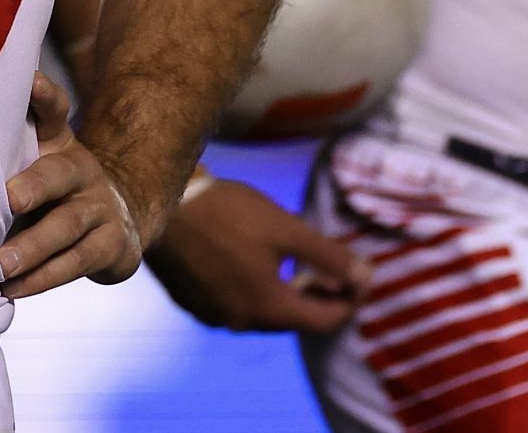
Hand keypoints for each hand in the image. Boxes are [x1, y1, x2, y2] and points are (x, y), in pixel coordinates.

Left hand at [0, 72, 141, 297]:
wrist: (116, 218)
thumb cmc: (52, 188)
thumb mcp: (35, 159)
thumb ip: (4, 142)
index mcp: (61, 144)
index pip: (55, 111)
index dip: (44, 96)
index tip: (30, 82)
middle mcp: (83, 171)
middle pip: (60, 174)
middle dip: (35, 186)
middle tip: (8, 200)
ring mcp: (100, 209)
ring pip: (67, 227)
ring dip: (33, 247)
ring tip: (0, 264)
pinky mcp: (111, 247)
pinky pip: (74, 264)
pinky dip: (41, 280)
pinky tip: (12, 289)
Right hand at [148, 179, 368, 333]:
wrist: (161, 205)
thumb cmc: (227, 213)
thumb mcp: (287, 229)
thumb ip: (329, 257)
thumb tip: (366, 277)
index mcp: (269, 309)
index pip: (325, 321)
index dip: (349, 300)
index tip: (360, 277)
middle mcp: (241, 322)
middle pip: (293, 319)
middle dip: (317, 295)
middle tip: (330, 268)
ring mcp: (213, 315)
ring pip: (263, 311)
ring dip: (285, 292)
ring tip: (294, 261)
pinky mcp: (192, 302)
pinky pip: (235, 303)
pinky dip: (254, 288)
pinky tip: (252, 259)